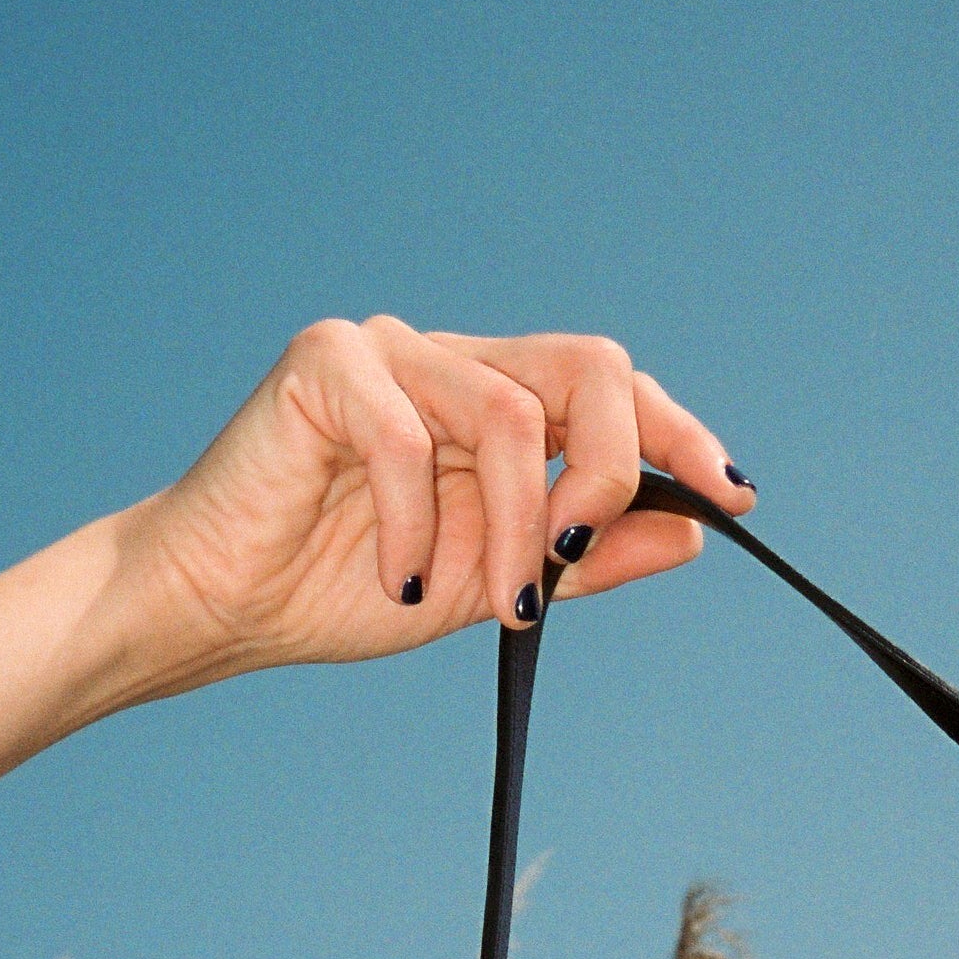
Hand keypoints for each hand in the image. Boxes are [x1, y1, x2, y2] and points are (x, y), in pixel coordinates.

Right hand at [112, 316, 755, 688]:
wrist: (222, 606)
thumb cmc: (342, 586)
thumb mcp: (491, 585)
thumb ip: (584, 557)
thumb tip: (692, 531)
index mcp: (496, 400)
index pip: (611, 387)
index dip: (680, 432)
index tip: (737, 494)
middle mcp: (453, 361)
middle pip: (587, 365)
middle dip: (607, 468)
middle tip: (576, 555)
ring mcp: (390, 351)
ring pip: (506, 414)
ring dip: (512, 529)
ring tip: (488, 598)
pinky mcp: (327, 362)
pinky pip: (408, 439)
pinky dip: (414, 526)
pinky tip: (392, 577)